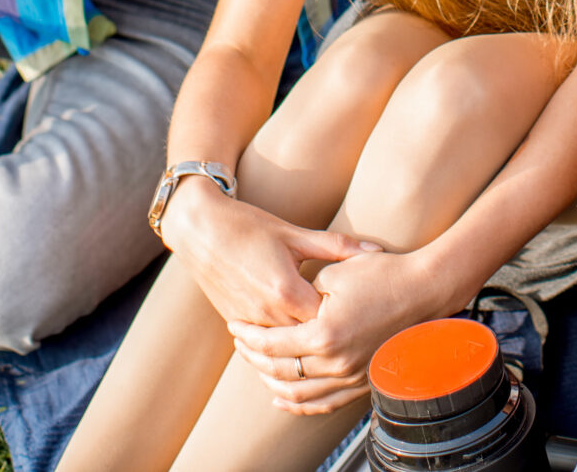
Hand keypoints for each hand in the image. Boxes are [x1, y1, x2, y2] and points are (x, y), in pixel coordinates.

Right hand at [159, 183, 378, 331]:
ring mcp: (248, 322)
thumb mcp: (294, 234)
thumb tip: (377, 250)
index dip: (345, 319)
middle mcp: (267, 314)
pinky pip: (262, 346)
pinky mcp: (234, 322)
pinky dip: (279, 346)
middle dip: (328, 337)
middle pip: (307, 341)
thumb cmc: (249, 226)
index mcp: (287, 291)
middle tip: (353, 336)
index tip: (363, 315)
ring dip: (303, 347)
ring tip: (329, 346)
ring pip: (283, 350)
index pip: (327, 321)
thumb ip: (337, 247)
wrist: (199, 228)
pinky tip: (296, 344)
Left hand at [227, 247, 456, 414]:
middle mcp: (337, 363)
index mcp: (324, 334)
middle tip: (241, 344)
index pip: (271, 344)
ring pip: (299, 394)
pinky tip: (283, 398)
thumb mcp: (333, 272)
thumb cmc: (382, 274)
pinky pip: (324, 403)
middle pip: (280, 371)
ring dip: (272, 383)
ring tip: (258, 367)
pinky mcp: (364, 381)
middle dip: (254, 358)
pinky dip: (300, 404)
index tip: (235, 326)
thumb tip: (282, 310)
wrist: (425, 289)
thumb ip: (303, 295)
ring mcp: (352, 376)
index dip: (248, 335)